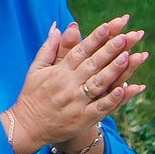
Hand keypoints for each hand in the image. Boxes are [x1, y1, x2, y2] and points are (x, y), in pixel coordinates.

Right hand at [2, 15, 146, 153]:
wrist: (26, 127)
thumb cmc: (32, 96)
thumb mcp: (35, 69)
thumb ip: (48, 48)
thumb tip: (57, 27)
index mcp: (58, 72)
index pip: (79, 51)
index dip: (94, 38)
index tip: (108, 26)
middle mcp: (68, 84)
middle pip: (92, 64)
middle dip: (109, 50)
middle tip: (125, 37)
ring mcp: (76, 102)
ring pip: (98, 83)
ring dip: (114, 70)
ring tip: (128, 56)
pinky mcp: (82, 118)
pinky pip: (101, 107)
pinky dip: (112, 98)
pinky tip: (125, 89)